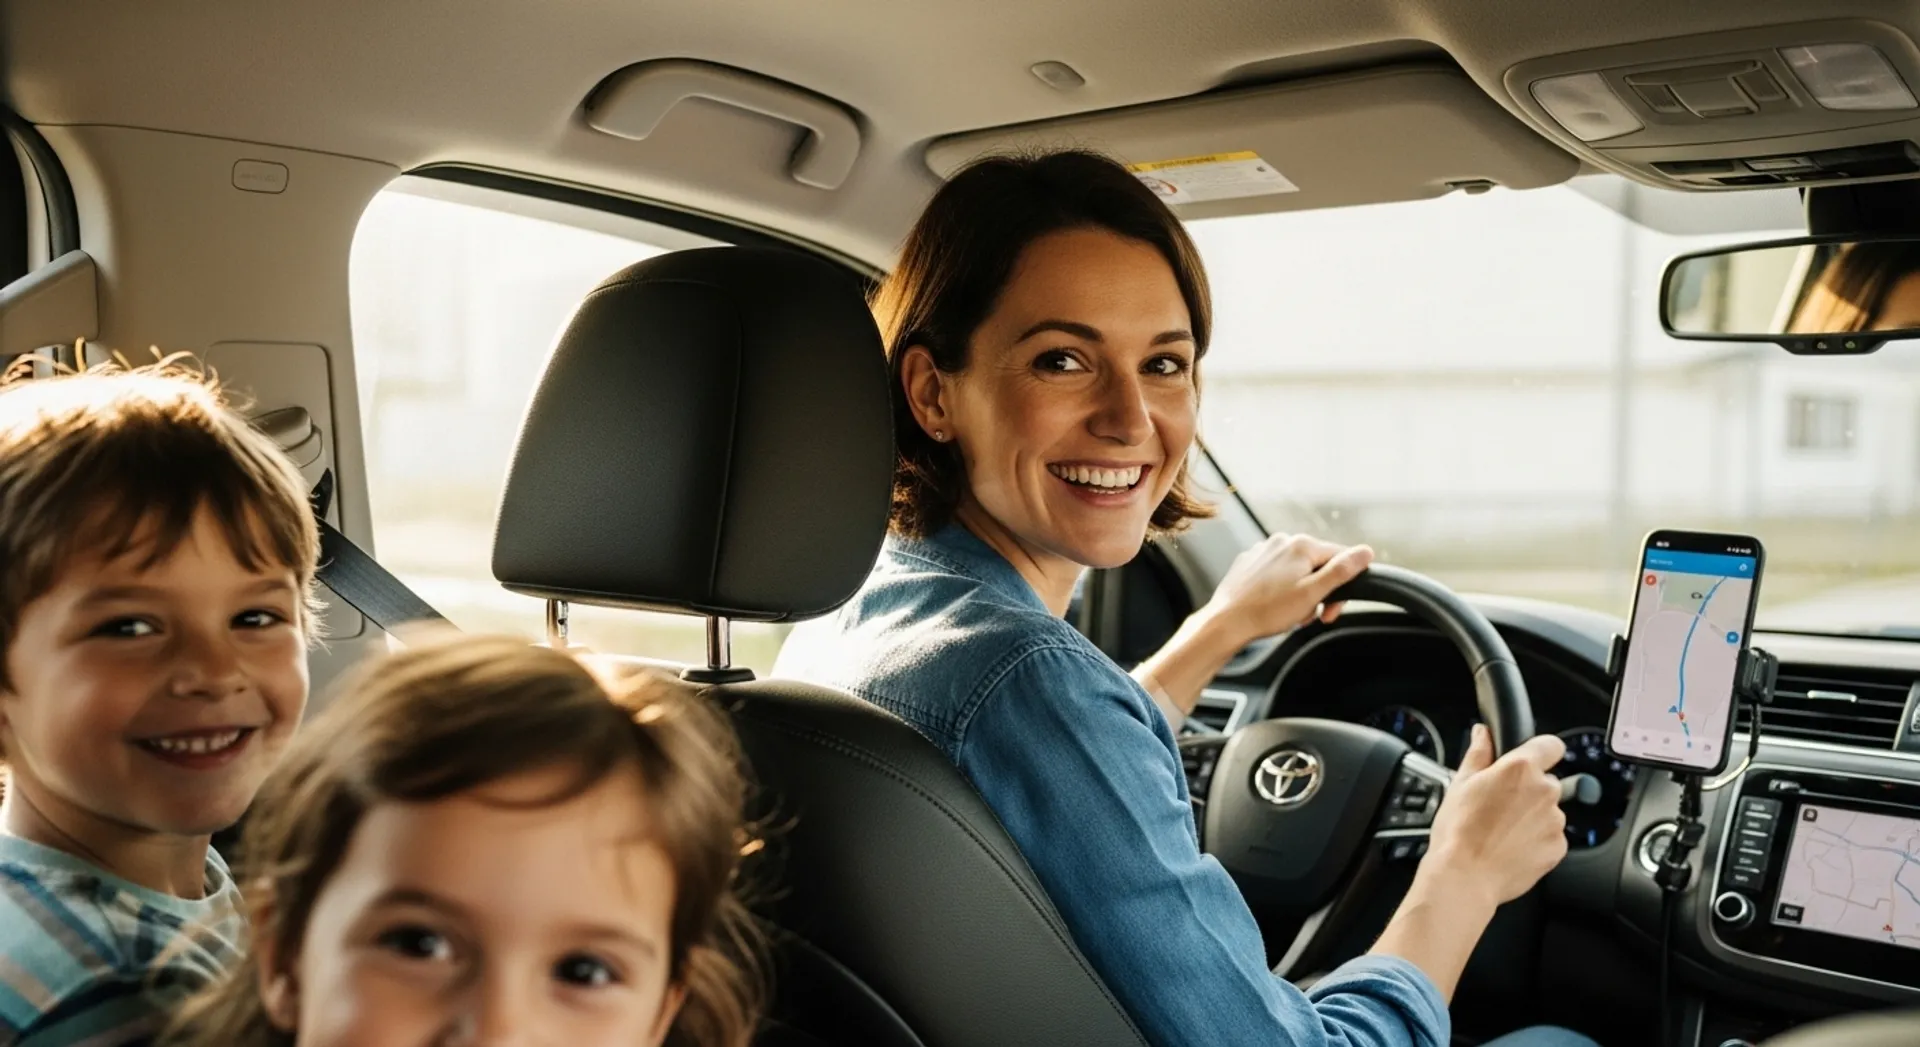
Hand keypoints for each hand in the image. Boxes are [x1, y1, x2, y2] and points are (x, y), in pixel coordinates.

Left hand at [1202, 534, 1373, 643]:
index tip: (1332, 611)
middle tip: (1311, 617)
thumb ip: (1342, 571)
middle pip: (1318, 565)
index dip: (1344, 587)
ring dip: (1301, 594)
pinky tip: (1274, 607)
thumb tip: (1366, 551)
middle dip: (1320, 593)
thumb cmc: (1268, 611)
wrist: (1226, 622)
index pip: (1340, 558)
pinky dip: (1281, 590)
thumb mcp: (1313, 593)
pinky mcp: (1250, 563)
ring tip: (1290, 614)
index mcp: (1301, 545)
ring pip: (1297, 572)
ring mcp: (1263, 551)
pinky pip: (1276, 575)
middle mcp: (1282, 541)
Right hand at [1420, 725, 1568, 909]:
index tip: (1529, 759)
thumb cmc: (1458, 832)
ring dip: (1532, 816)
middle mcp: (1544, 791)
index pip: (1550, 745)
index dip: (1539, 750)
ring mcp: (1555, 821)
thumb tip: (1483, 734)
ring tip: (1502, 830)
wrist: (1465, 877)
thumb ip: (1478, 753)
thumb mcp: (1460, 783)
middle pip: (1546, 781)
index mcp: (1520, 769)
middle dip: (1527, 789)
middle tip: (1499, 804)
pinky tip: (1511, 846)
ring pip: (1548, 810)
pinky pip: (1550, 836)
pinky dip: (1536, 840)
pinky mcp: (1558, 847)